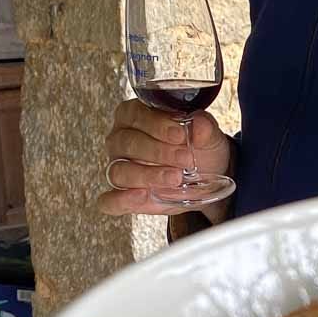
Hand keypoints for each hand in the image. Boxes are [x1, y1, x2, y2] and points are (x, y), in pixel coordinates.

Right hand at [97, 100, 231, 219]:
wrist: (206, 177)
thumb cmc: (198, 148)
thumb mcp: (207, 136)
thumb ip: (203, 127)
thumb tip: (200, 123)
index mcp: (135, 116)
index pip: (136, 115)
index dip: (157, 124)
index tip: (179, 134)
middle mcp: (121, 141)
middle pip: (127, 143)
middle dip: (158, 151)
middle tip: (184, 158)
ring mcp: (118, 168)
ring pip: (119, 171)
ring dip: (148, 175)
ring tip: (175, 178)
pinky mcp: (121, 196)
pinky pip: (110, 200)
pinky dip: (121, 200)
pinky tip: (142, 196)